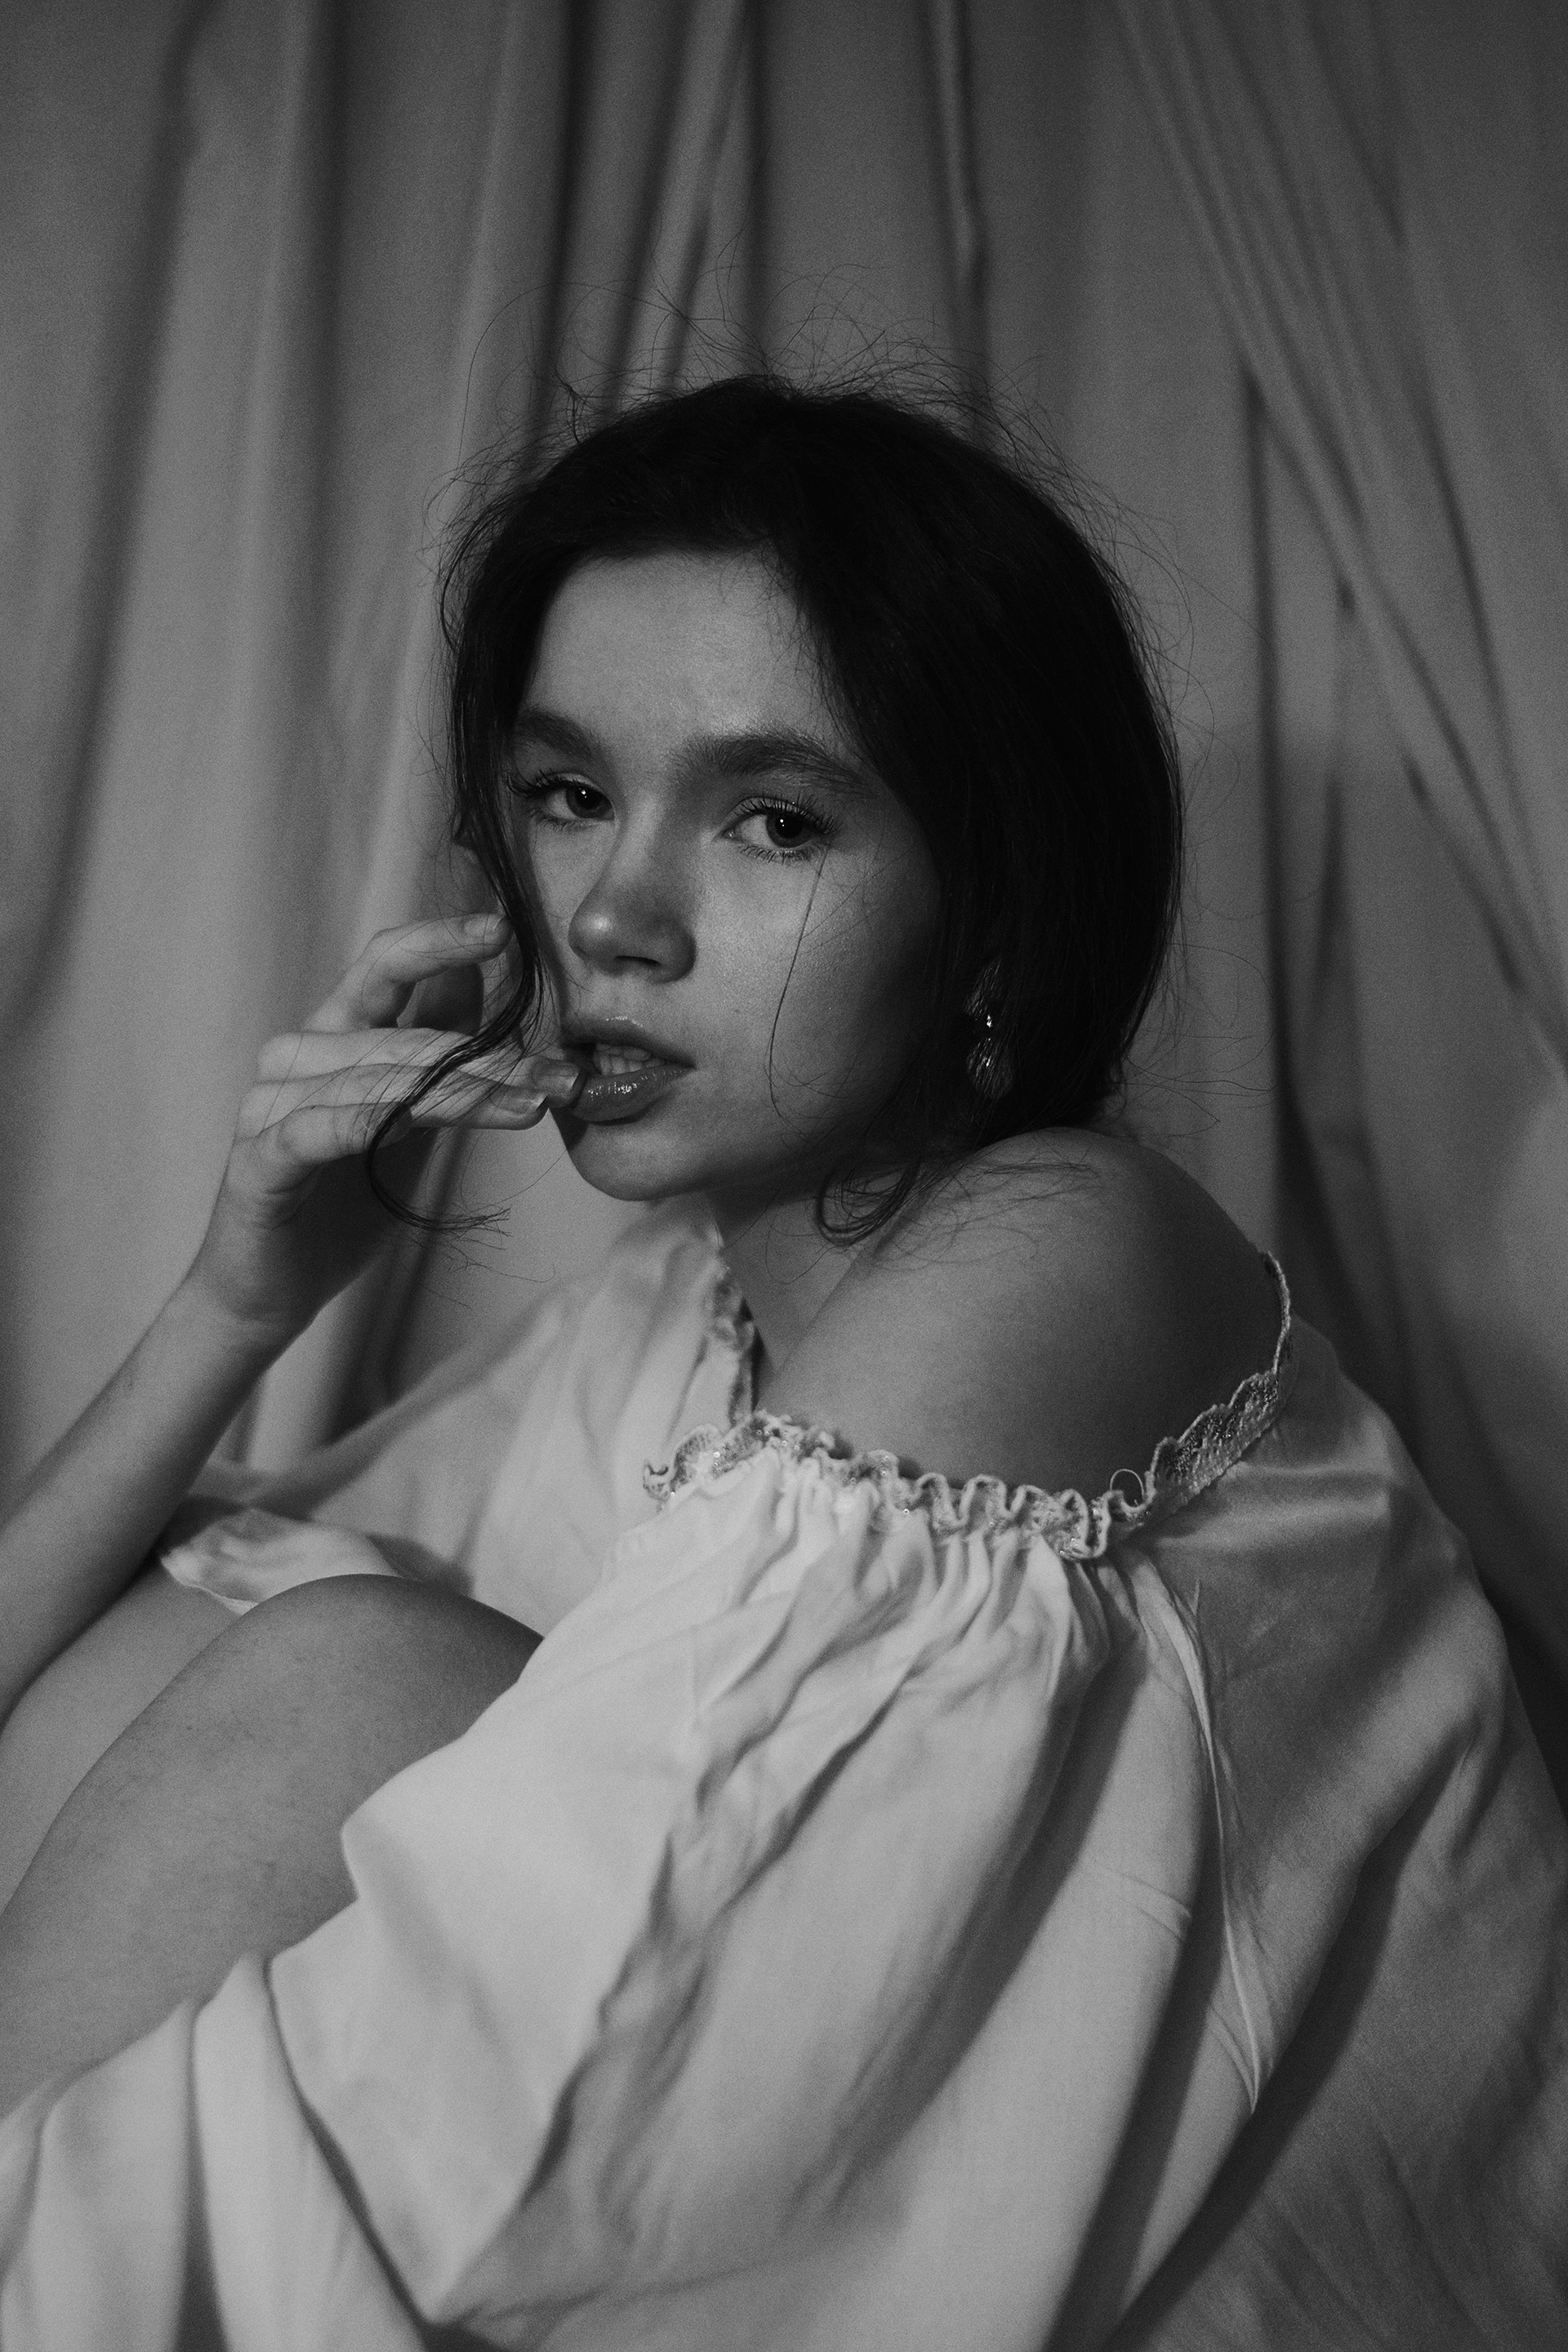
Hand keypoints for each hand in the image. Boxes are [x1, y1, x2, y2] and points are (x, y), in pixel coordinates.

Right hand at [183, 914, 581, 1349]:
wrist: (269, 1292)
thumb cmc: (343, 1204)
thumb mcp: (410, 1121)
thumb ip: (440, 1058)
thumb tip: (486, 984)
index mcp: (333, 1037)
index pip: (385, 965)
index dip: (439, 941)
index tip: (500, 927)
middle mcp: (296, 1057)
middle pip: (404, 1036)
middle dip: (493, 1054)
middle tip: (562, 1073)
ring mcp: (271, 1106)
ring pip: (377, 1081)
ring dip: (462, 1093)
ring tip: (531, 1105)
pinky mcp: (258, 1160)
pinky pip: (319, 1129)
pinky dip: (368, 1120)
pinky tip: (412, 1121)